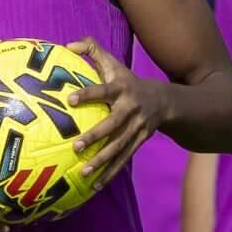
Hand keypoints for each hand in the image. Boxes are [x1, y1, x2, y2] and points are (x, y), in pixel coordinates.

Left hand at [67, 36, 163, 180]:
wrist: (164, 100)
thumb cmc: (128, 80)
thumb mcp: (114, 63)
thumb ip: (92, 49)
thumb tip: (67, 45)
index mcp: (122, 89)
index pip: (103, 91)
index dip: (88, 94)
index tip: (70, 100)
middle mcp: (130, 109)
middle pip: (113, 125)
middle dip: (95, 136)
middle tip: (75, 146)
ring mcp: (137, 128)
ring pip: (119, 147)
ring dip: (102, 161)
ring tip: (84, 173)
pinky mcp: (139, 142)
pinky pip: (123, 159)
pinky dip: (110, 173)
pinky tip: (95, 186)